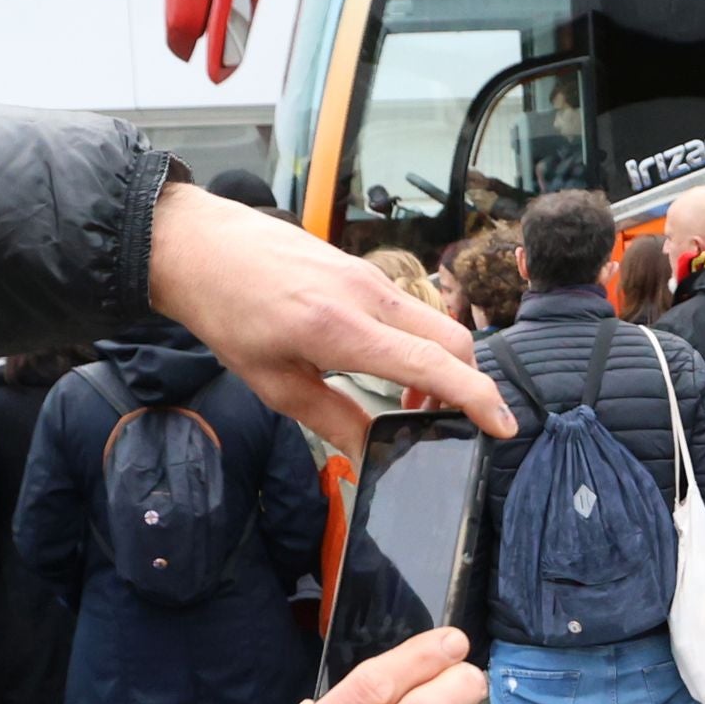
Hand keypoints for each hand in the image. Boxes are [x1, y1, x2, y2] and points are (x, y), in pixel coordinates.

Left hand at [146, 185, 508, 454]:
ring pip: (437, 323)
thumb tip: (370, 456)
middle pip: (454, 341)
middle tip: (443, 423)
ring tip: (410, 400)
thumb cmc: (227, 313)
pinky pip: (413, 311)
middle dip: (467, 385)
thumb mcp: (271, 383)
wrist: (202, 246)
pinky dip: (420, 344)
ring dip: (442, 366)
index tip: (502, 426)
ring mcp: (369, 277)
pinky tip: (389, 366)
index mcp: (340, 330)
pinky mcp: (363, 270)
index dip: (475, 399)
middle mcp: (367, 296)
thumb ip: (330, 420)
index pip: (431, 365)